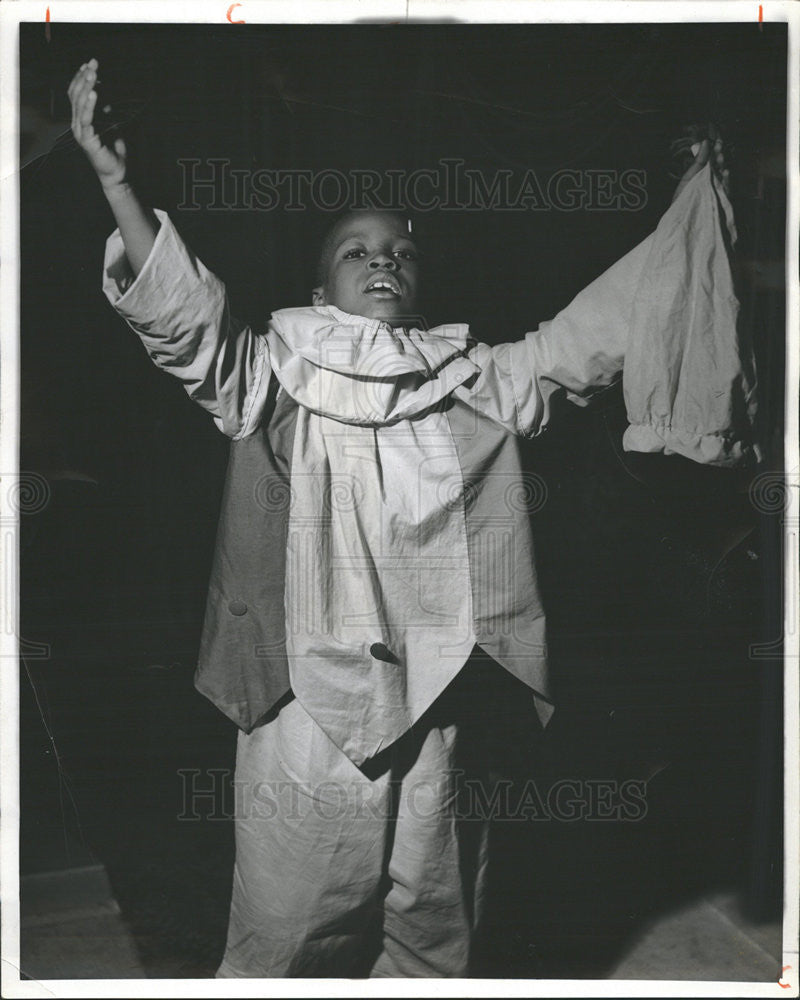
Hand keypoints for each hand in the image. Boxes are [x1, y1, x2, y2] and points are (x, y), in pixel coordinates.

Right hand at [68, 59, 126, 189]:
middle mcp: (77, 124)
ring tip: (93, 74)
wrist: (118, 172)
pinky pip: (86, 118)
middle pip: (76, 95)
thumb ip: (105, 111)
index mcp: (81, 119)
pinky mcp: (87, 139)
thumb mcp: (111, 125)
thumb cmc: (115, 150)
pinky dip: (90, 104)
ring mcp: (80, 132)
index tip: (89, 64)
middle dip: (85, 77)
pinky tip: (94, 93)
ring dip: (87, 86)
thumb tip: (107, 95)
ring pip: (80, 104)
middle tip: (93, 64)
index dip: (81, 78)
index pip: (76, 94)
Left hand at [670, 122, 729, 203]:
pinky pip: (726, 189)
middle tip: (719, 147)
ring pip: (724, 175)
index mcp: (707, 173)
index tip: (717, 141)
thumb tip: (705, 141)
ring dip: (723, 165)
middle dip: (720, 156)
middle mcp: (714, 180)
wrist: (679, 217)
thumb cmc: (683, 197)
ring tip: (720, 157)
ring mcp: (718, 189)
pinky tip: (726, 172)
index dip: (717, 150)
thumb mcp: (690, 176)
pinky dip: (726, 180)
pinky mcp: (721, 199)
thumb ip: (699, 160)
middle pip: (720, 165)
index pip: (715, 159)